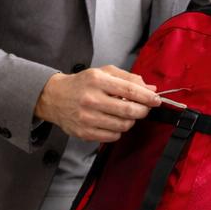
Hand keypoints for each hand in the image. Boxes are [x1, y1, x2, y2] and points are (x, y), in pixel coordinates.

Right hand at [34, 65, 160, 142]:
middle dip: (143, 111)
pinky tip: (113, 122)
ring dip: (130, 121)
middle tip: (144, 109)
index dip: (147, 97)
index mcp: (97, 80)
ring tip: (125, 115)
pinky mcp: (84, 132)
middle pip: (129, 111)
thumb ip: (128, 78)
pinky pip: (112, 137)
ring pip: (123, 125)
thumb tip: (151, 88)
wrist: (54, 97)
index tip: (156, 100)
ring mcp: (87, 118)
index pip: (130, 90)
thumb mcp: (103, 72)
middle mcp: (91, 99)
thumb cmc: (82, 84)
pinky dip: (118, 131)